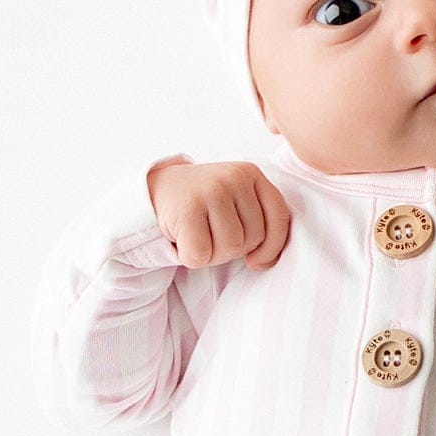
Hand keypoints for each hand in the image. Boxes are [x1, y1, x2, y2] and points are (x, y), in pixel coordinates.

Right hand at [147, 158, 290, 270]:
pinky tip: (183, 240)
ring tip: (199, 237)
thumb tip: (264, 262)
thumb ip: (260, 222)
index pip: (279, 216)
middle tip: (212, 236)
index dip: (272, 247)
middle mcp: (234, 177)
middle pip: (253, 238)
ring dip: (212, 255)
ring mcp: (210, 191)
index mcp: (251, 173)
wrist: (156, 190)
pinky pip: (201, 254)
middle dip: (233, 250)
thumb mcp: (237, 201)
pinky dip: (191, 257)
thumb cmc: (204, 204)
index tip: (255, 260)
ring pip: (229, 248)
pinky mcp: (187, 208)